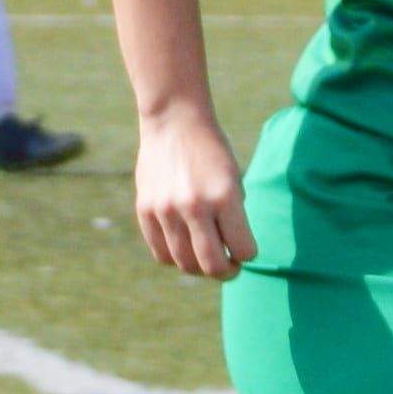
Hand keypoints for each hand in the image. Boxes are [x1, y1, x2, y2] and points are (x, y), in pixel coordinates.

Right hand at [132, 103, 251, 281]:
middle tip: (229, 266)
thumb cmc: (211, 152)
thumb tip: (231, 255)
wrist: (174, 121)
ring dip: (200, 268)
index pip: (243, 250)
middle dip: (226, 272)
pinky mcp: (145, 211)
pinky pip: (161, 254)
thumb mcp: (233, 179)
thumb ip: (233, 217)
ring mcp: (166, 210)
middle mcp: (194, 205)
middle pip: (212, 265)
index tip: (244, 248)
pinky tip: (184, 248)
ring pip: (185, 263)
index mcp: (225, 196)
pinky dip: (175, 259)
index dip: (247, 254)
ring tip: (206, 258)